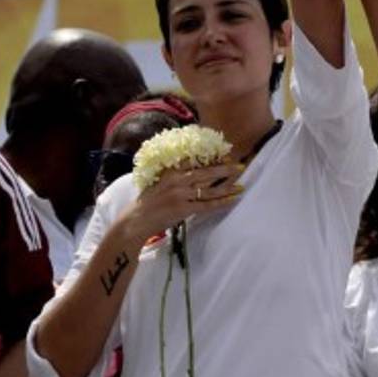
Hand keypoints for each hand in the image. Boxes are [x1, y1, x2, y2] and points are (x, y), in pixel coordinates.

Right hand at [122, 162, 242, 242]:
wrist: (136, 221)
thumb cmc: (149, 202)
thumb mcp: (160, 182)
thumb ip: (175, 174)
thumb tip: (193, 168)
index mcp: (171, 171)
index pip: (196, 161)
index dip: (213, 158)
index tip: (226, 155)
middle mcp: (177, 181)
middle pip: (207, 173)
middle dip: (226, 170)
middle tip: (240, 166)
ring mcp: (181, 195)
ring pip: (210, 189)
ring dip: (228, 186)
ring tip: (241, 184)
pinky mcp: (184, 209)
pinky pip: (208, 205)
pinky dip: (222, 202)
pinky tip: (233, 199)